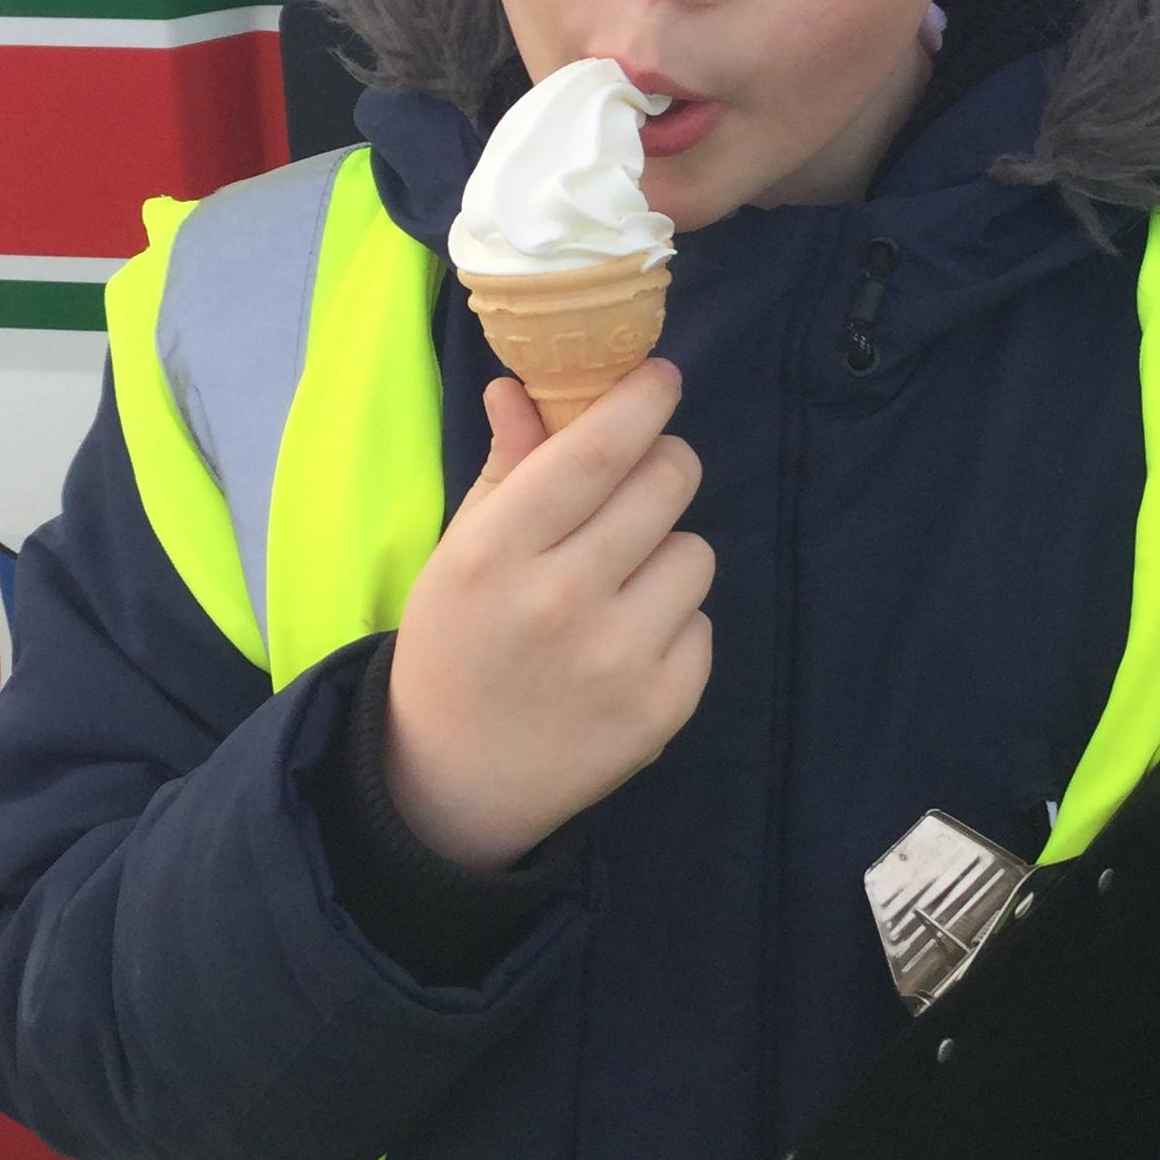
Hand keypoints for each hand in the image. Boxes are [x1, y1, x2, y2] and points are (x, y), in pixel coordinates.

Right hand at [381, 359, 712, 868]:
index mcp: (498, 552)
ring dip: (667, 553)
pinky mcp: (662, 708)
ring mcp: (618, 660)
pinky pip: (703, 622)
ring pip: (696, 552)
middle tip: (639, 483)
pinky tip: (625, 645)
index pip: (597, 452)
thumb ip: (505, 468)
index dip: (642, 402)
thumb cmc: (458, 643)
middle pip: (666, 484)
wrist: (456, 780)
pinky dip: (674, 624)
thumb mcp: (461, 552)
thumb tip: (522, 386)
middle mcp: (561, 602)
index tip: (661, 380)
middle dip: (663, 465)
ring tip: (618, 585)